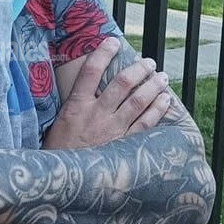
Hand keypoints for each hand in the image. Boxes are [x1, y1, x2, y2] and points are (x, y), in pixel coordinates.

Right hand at [43, 37, 170, 149]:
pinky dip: (158, 109)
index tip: (112, 41)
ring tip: (161, 77)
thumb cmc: (58, 152)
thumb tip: (84, 85)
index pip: (90, 71)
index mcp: (76, 106)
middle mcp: (96, 115)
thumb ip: (73, 105)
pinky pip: (146, 124)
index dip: (102, 53)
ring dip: (153, 85)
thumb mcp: (58, 123)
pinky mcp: (123, 145)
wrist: (64, 181)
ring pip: (138, 101)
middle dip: (139, 69)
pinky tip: (165, 100)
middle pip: (122, 83)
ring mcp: (112, 130)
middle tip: (148, 62)